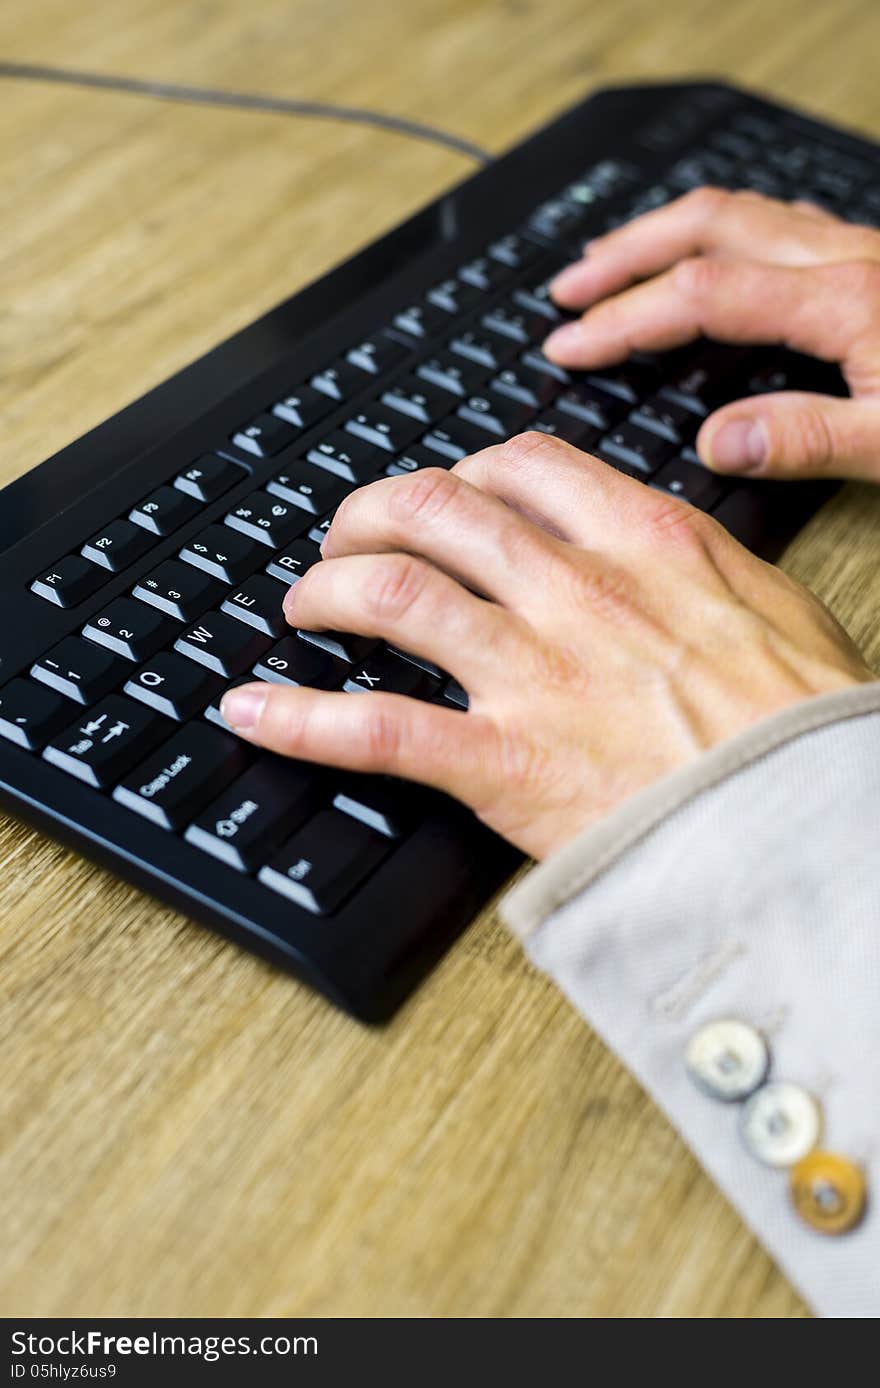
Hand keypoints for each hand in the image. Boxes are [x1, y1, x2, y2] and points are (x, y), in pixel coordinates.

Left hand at [220, 439, 872, 859]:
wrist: (811, 826)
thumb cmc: (805, 727)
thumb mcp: (778, 604)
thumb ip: (701, 557)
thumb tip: (659, 533)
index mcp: (646, 543)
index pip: (522, 469)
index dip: (463, 473)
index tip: (447, 494)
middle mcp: (576, 592)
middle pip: (435, 512)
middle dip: (372, 513)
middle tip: (348, 537)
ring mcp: (533, 674)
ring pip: (392, 594)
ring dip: (327, 590)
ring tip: (305, 604)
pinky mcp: (503, 764)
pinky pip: (377, 731)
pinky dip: (299, 720)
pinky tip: (253, 713)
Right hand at [545, 188, 879, 481]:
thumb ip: (806, 441)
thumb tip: (716, 443)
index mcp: (846, 300)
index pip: (701, 296)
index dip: (622, 319)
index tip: (571, 346)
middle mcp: (848, 257)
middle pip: (706, 226)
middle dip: (624, 255)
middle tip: (569, 289)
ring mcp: (863, 250)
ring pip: (741, 213)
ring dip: (666, 234)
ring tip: (615, 261)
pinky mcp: (877, 260)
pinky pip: (779, 224)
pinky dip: (721, 235)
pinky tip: (711, 256)